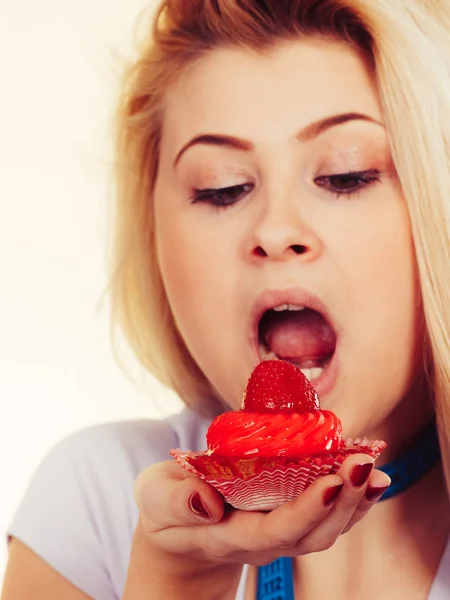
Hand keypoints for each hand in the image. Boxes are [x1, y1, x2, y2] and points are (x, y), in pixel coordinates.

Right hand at [134, 454, 390, 566]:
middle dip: (342, 500)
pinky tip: (371, 478)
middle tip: (362, 461)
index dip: (307, 510)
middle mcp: (261, 541)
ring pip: (325, 529)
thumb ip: (175, 501)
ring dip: (354, 500)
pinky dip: (353, 499)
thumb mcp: (156, 499)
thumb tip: (206, 502)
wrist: (179, 534)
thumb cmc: (166, 508)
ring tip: (373, 467)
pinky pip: (327, 516)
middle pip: (311, 534)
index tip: (333, 480)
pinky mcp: (288, 520)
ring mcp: (278, 534)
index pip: (275, 531)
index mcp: (228, 535)